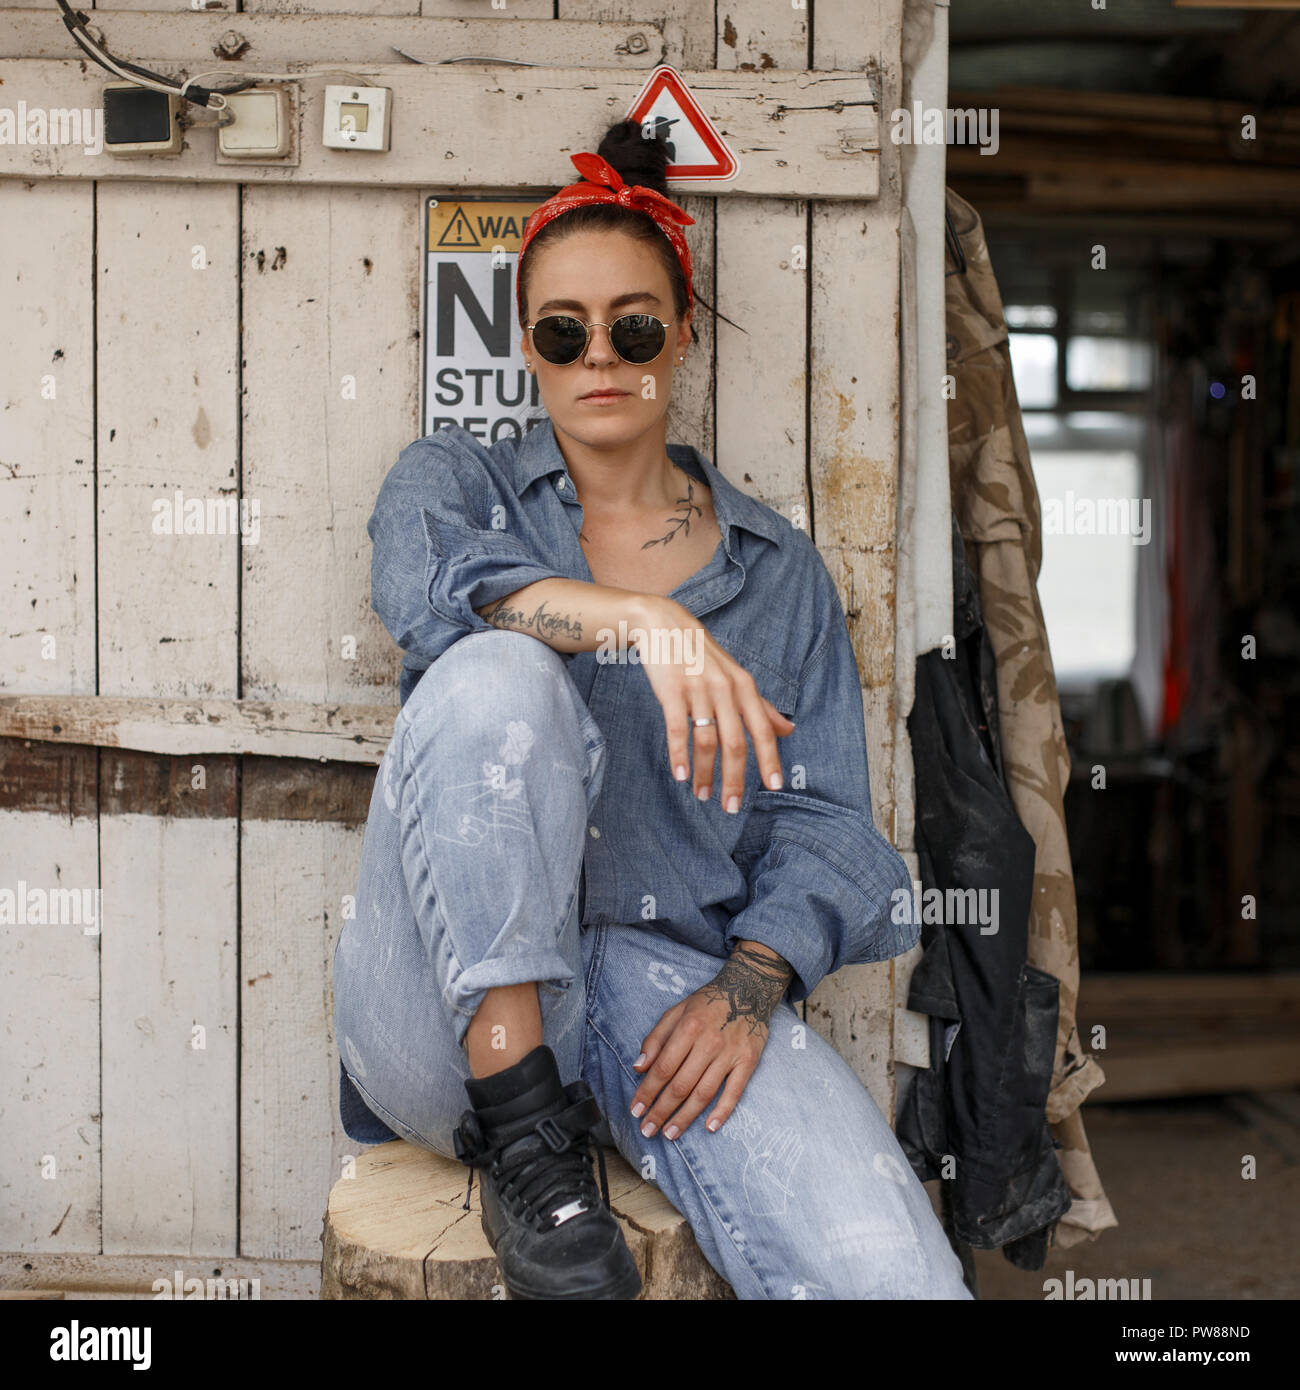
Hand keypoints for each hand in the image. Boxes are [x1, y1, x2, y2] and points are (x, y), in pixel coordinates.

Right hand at [629, 595, 794, 809]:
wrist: (665, 625)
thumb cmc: (704, 656)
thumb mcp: (737, 677)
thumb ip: (763, 707)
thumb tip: (790, 731)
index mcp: (744, 687)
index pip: (762, 730)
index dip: (769, 759)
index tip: (774, 787)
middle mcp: (725, 689)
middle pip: (734, 743)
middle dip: (734, 778)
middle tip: (731, 807)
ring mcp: (698, 689)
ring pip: (706, 741)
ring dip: (704, 773)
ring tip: (701, 794)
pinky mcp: (671, 691)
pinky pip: (677, 729)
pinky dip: (679, 755)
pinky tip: (680, 775)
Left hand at [629, 942, 792, 1140]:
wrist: (748, 989)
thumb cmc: (707, 1003)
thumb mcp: (676, 1011)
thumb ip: (655, 1038)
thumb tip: (638, 1066)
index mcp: (688, 1028)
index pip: (662, 1068)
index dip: (647, 1092)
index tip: (635, 1110)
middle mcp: (708, 1042)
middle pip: (680, 1085)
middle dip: (661, 1111)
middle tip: (647, 1130)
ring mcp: (730, 1054)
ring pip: (704, 1093)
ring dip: (685, 1117)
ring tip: (669, 1134)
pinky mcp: (748, 1062)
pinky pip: (734, 1092)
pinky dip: (722, 1111)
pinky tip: (709, 1127)